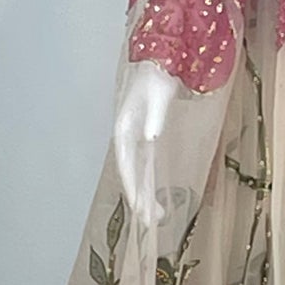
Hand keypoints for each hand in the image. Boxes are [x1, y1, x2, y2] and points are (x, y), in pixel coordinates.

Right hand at [113, 58, 179, 229]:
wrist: (160, 63)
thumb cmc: (157, 78)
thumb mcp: (158, 95)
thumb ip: (154, 117)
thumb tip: (150, 137)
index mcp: (124, 130)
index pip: (126, 165)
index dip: (133, 187)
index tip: (140, 207)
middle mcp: (127, 139)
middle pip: (131, 174)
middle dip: (140, 198)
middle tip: (152, 221)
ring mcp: (136, 140)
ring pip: (138, 172)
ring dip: (146, 194)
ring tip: (158, 215)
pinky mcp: (146, 139)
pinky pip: (146, 166)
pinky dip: (150, 182)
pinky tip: (157, 193)